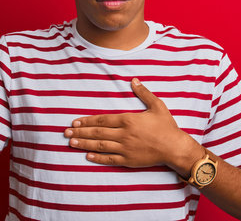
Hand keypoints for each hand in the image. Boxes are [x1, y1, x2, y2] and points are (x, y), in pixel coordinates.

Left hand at [64, 78, 198, 168]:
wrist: (174, 147)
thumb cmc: (166, 126)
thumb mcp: (157, 106)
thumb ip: (144, 93)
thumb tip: (134, 80)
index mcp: (128, 120)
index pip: (102, 120)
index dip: (87, 121)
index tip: (74, 122)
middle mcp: (124, 134)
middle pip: (97, 133)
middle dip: (80, 132)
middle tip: (65, 133)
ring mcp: (125, 148)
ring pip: (100, 146)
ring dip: (84, 144)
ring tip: (71, 143)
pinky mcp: (129, 160)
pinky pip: (110, 159)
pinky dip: (97, 158)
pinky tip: (87, 156)